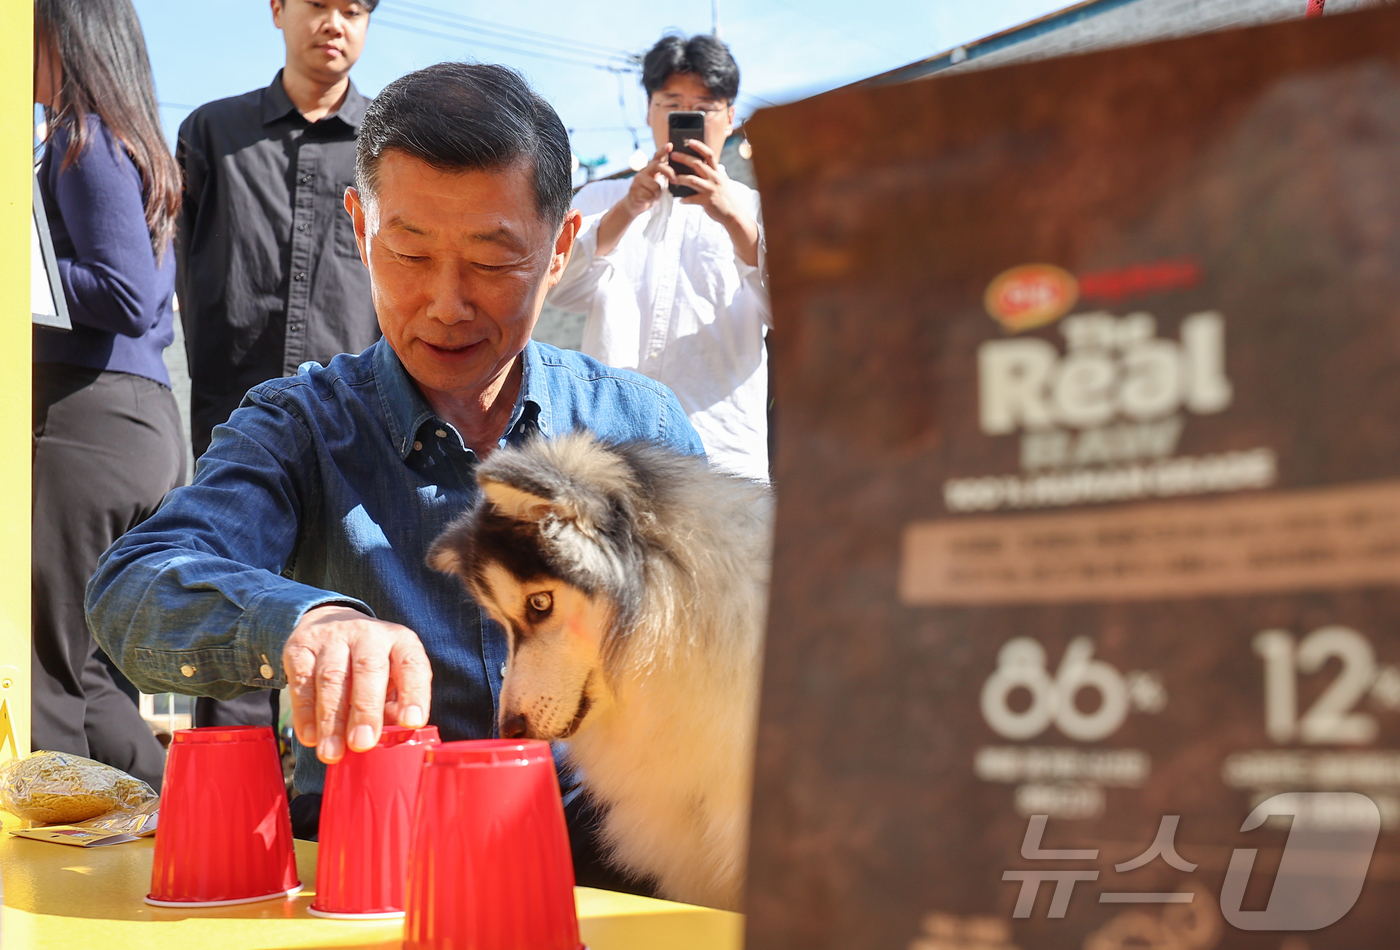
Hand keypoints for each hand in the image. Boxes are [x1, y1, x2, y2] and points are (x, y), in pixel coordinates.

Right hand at [283, 605, 432, 763]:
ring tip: (332, 751)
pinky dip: (305, 713)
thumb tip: (393, 738)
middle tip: (362, 743)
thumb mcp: (391, 676)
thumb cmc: (369, 664)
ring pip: (332, 677)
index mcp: (400, 640)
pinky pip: (302, 681)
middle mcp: (368, 634)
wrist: (330, 624)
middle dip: (365, 710)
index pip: (412, 664)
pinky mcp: (300, 647)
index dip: (414, 693)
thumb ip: (395, 705)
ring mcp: (332, 637)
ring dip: (332, 720)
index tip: (412, 723)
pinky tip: (310, 736)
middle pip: (368, 668)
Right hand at [617, 143, 677, 219]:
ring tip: (653, 196)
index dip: (663, 150)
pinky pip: (650, 196)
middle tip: (674, 179)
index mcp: (650, 169)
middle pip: (658, 166)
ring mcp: (637, 181)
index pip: (657, 157)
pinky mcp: (634, 191)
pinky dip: (652, 200)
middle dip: (668, 172)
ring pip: (656, 186)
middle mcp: (643, 172)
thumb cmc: (648, 193)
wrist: (633, 205)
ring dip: (658, 194)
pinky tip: (647, 200)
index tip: (670, 145)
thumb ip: (663, 176)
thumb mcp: (657, 183)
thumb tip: (675, 173)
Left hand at [668, 138, 760, 266]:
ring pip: (692, 180)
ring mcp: (711, 189)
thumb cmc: (723, 197)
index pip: (709, 154)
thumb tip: (697, 166)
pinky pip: (692, 199)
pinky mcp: (707, 201)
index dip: (699, 146)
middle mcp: (715, 178)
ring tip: (671, 178)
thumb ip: (711, 173)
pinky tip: (680, 200)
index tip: (689, 141)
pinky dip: (685, 199)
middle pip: (697, 164)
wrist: (732, 213)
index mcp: (717, 172)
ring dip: (680, 178)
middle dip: (684, 158)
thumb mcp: (720, 181)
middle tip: (673, 155)